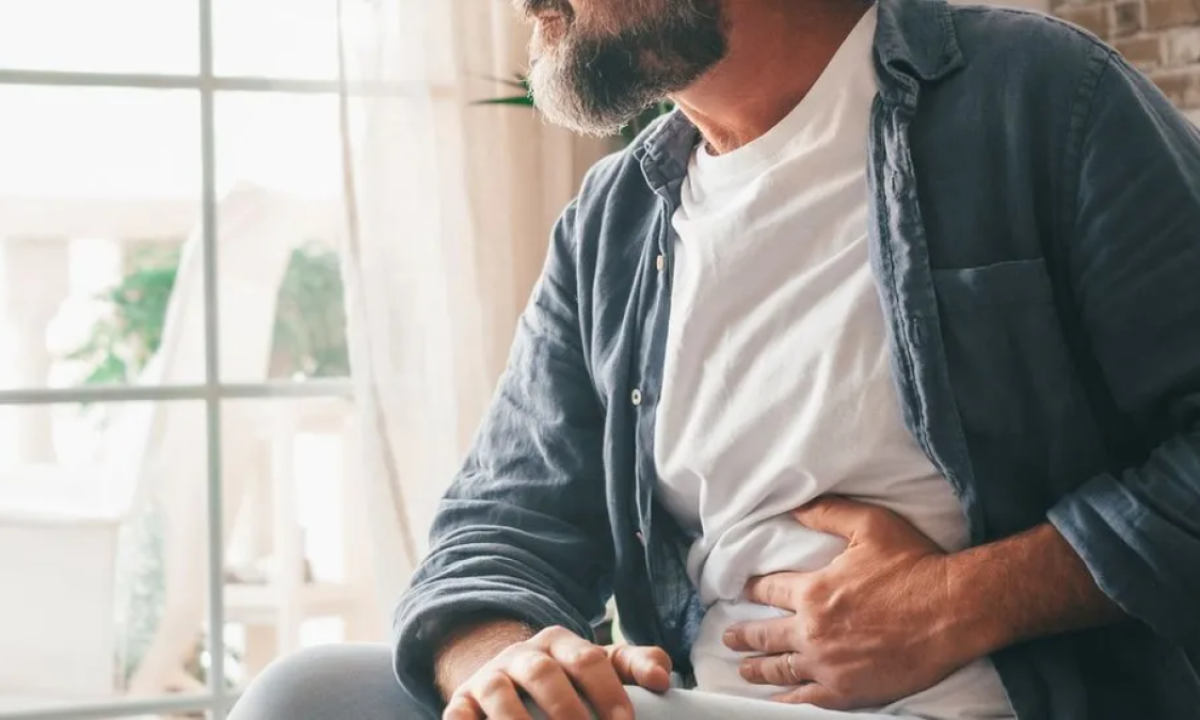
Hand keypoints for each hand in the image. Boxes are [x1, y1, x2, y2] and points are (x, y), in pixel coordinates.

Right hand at [444, 626, 671, 719]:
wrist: (506, 677)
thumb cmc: (565, 678)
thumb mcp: (598, 666)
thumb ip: (634, 665)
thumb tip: (662, 677)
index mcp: (560, 642)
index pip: (588, 659)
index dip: (608, 691)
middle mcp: (522, 655)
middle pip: (543, 673)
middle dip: (566, 709)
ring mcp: (489, 677)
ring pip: (499, 691)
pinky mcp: (461, 702)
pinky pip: (459, 713)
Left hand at [723, 497, 985, 710]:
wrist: (954, 610)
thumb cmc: (915, 564)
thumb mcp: (869, 524)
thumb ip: (827, 513)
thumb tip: (793, 506)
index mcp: (814, 591)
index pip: (768, 590)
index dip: (751, 589)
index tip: (739, 591)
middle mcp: (813, 630)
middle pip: (766, 635)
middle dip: (743, 635)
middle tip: (728, 636)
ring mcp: (828, 664)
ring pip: (780, 669)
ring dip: (758, 668)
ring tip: (743, 668)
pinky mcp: (847, 690)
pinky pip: (806, 699)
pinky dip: (786, 699)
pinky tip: (775, 700)